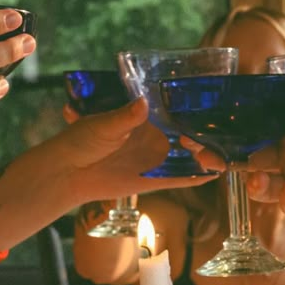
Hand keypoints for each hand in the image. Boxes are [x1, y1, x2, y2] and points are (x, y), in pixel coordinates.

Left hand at [53, 98, 222, 201]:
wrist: (67, 171)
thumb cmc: (82, 140)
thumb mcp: (104, 124)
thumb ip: (126, 117)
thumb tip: (143, 104)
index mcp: (144, 118)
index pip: (175, 111)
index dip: (193, 112)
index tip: (210, 111)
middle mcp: (153, 137)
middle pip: (187, 135)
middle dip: (204, 136)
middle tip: (214, 138)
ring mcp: (154, 159)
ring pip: (187, 157)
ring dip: (203, 157)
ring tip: (217, 157)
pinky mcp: (152, 180)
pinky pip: (178, 178)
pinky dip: (195, 177)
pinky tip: (212, 174)